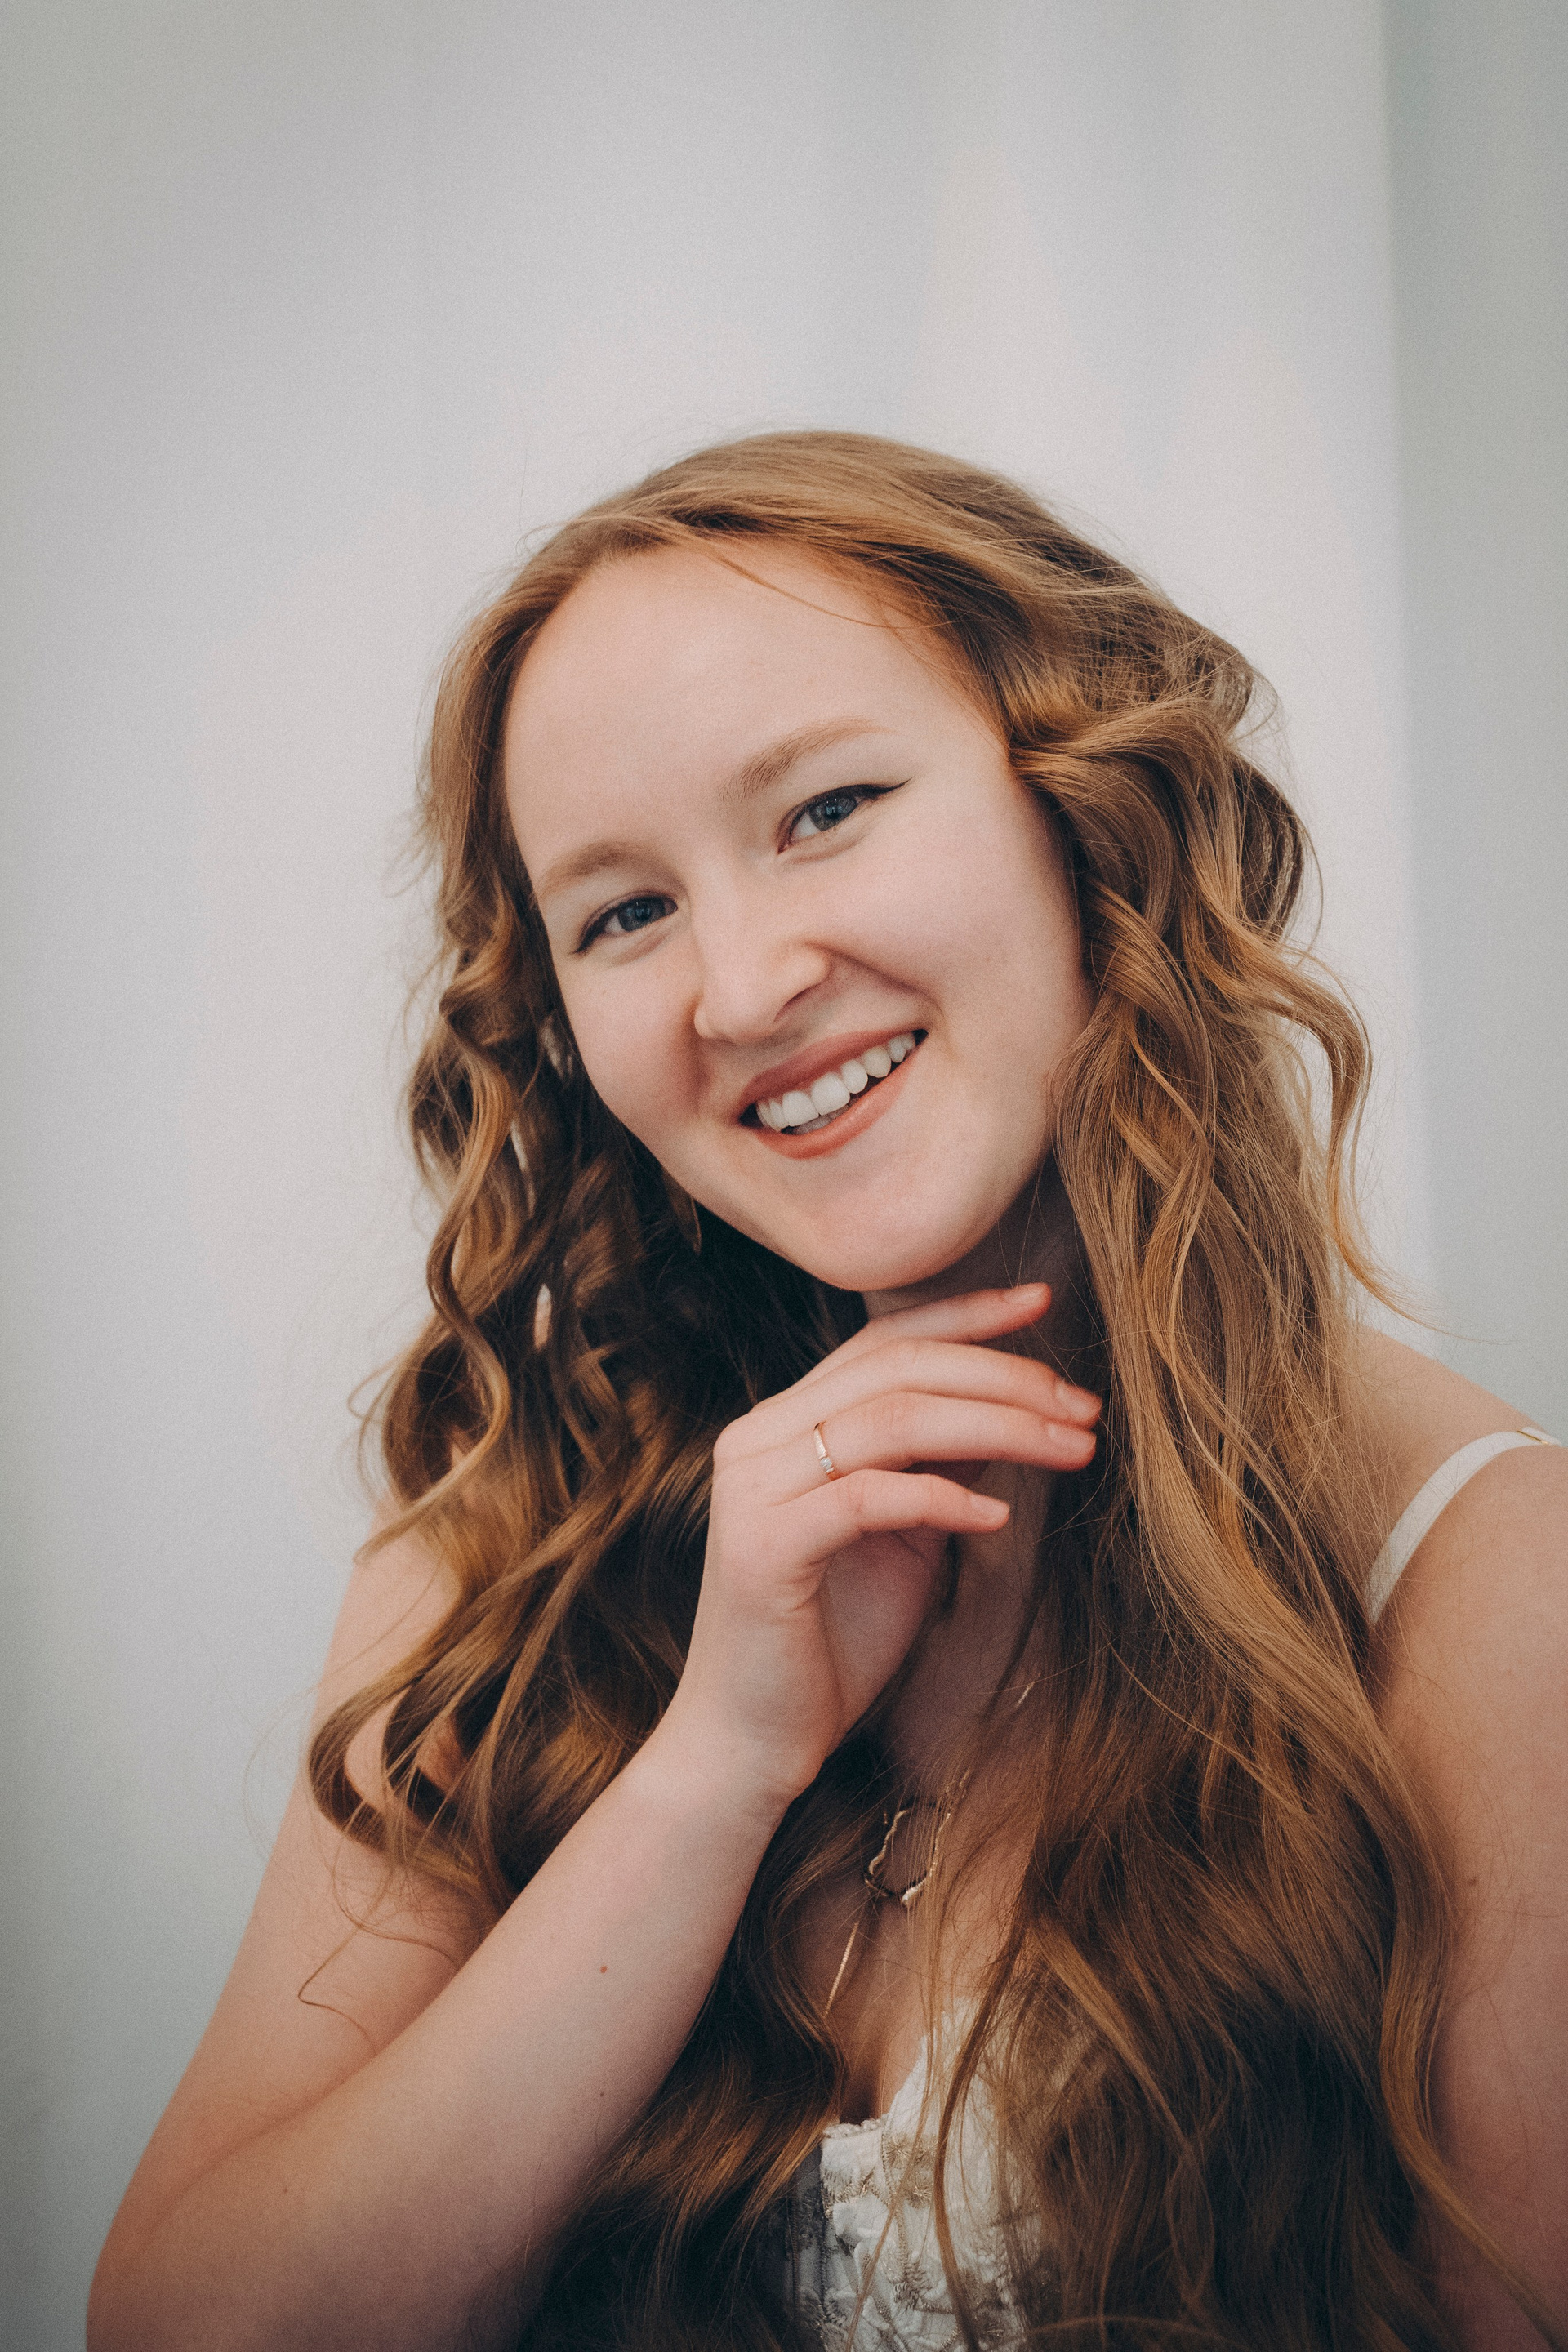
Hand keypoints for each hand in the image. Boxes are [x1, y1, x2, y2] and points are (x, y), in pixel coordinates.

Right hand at [655, 1284, 1099, 1812]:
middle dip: (1003, 1376)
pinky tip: (998, 1516)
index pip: (882, 1343)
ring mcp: (754, 1489)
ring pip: (888, 1419)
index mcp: (784, 1424)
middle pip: (895, 1369)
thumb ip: (933, 1466)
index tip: (1043, 1303)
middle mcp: (758, 1439)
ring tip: (1071, 1447)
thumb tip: (1014, 1408)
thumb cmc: (830, 1643)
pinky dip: (943, 1497)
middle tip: (1083, 1404)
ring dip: (996, 1426)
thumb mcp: (900, 1537)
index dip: (965, 1315)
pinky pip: (869, 1497)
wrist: (752, 1742)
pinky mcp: (764, 1547)